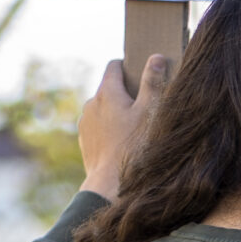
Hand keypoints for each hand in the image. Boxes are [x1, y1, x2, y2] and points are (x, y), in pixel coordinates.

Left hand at [77, 55, 168, 199]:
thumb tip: (155, 57)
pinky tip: (124, 143)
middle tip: (145, 107)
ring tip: (135, 128)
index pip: (114, 66)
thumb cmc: (135, 146)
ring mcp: (85, 122)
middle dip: (125, 93)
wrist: (110, 183)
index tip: (141, 73)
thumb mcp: (150, 111)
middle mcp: (91, 104)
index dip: (128, 65)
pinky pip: (98, 126)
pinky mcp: (84, 140)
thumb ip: (153, 83)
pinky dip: (109, 129)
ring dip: (116, 112)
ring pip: (103, 109)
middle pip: (109, 88)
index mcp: (107, 92)